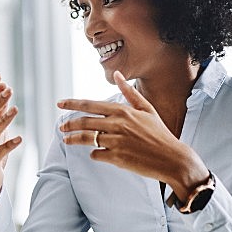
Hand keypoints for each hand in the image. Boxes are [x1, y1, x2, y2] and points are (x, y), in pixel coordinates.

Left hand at [57, 71, 208, 195]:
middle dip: (69, 124)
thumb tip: (117, 74)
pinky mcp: (117, 157)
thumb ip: (129, 92)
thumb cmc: (159, 133)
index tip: (59, 103)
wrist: (172, 158)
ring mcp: (117, 141)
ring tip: (67, 140)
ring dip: (74, 139)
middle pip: (84, 122)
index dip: (72, 104)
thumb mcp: (147, 109)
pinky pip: (97, 154)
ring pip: (87, 138)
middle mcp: (118, 124)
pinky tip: (95, 154)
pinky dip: (94, 154)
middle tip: (62, 127)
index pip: (90, 105)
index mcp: (123, 111)